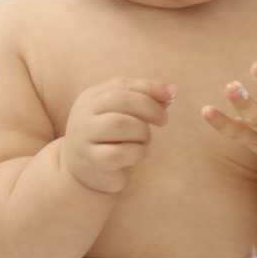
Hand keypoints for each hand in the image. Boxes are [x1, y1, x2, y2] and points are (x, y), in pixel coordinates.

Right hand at [63, 77, 175, 192]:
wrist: (84, 173)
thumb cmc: (109, 138)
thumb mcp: (124, 115)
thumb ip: (144, 101)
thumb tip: (170, 92)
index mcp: (92, 96)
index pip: (123, 84)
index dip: (150, 87)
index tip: (173, 93)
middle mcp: (84, 113)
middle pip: (121, 100)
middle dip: (149, 108)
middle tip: (163, 120)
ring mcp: (84, 137)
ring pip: (119, 124)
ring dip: (142, 131)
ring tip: (146, 139)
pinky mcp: (91, 161)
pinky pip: (118, 153)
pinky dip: (137, 152)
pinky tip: (140, 153)